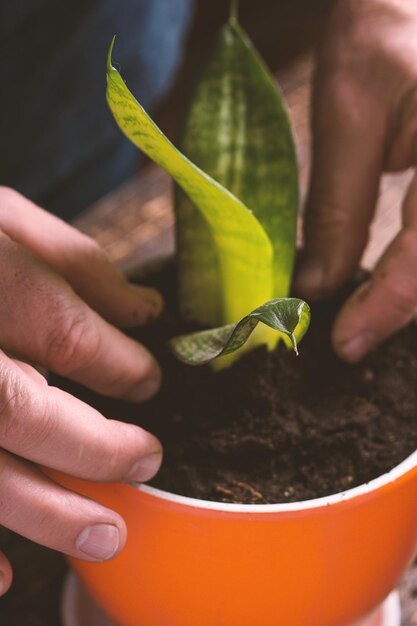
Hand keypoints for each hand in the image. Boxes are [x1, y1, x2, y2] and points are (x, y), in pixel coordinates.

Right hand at [0, 187, 163, 595]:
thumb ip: (72, 259)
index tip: (145, 379)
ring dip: (41, 513)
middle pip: (19, 410)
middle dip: (93, 448)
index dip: (122, 365)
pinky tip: (3, 576)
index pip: (67, 334)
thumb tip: (143, 308)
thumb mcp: (1, 217)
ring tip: (105, 537)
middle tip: (147, 461)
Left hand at [295, 0, 416, 361]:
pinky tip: (395, 274)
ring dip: (413, 287)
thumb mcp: (350, 112)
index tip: (345, 344)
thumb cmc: (388, 24)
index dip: (384, 309)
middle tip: (354, 332)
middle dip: (403, 306)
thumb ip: (340, 205)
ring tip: (370, 309)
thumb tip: (319, 284)